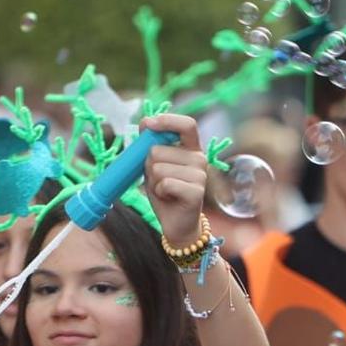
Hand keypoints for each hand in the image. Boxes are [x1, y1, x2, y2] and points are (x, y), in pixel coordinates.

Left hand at [139, 113, 206, 250]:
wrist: (177, 224)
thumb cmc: (165, 192)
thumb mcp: (154, 166)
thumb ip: (150, 146)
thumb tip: (145, 123)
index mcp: (191, 148)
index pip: (187, 124)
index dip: (167, 120)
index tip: (148, 124)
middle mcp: (199, 158)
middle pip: (157, 150)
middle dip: (148, 166)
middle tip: (159, 180)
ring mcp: (200, 175)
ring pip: (158, 168)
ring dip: (153, 182)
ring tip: (164, 191)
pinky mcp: (196, 192)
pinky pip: (164, 183)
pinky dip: (159, 192)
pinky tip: (168, 198)